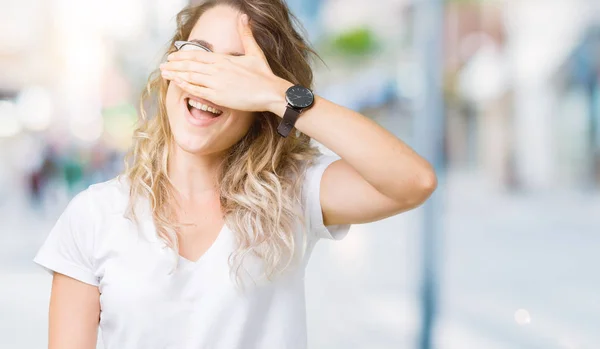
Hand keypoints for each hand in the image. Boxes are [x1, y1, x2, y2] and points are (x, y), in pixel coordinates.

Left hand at [160, 14, 291, 114]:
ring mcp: (215, 83)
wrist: (270, 92)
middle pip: (189, 65)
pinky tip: (177, 84)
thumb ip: (246, 34)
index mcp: (223, 59)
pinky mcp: (218, 96)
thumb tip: (243, 17)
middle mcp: (216, 70)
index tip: (172, 56)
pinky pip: (196, 91)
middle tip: (163, 65)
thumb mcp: (255, 52)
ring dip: (175, 75)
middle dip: (174, 65)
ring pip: (189, 77)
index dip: (182, 56)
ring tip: (164, 74)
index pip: (197, 55)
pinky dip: (185, 86)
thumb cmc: (263, 74)